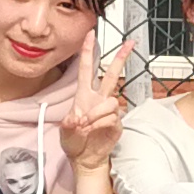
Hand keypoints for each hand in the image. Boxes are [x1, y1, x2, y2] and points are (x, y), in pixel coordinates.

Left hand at [52, 38, 135, 168]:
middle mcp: (99, 99)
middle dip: (121, 58)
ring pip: (111, 100)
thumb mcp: (64, 131)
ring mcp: (109, 110)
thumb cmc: (75, 142)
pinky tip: (92, 130)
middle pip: (112, 74)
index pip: (87, 68)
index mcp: (84, 95)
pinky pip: (112, 116)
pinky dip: (99, 123)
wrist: (85, 159)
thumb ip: (69, 123)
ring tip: (85, 125)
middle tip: (129, 43)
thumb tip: (77, 118)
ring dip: (96, 112)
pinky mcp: (117, 122)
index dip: (88, 51)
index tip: (90, 34)